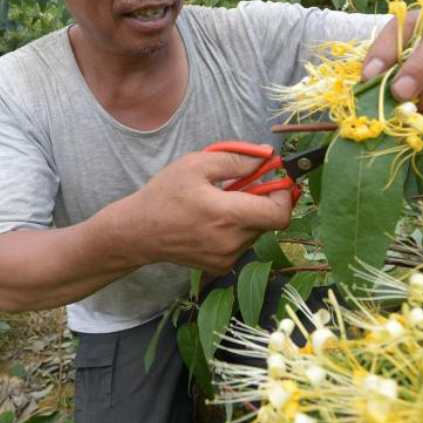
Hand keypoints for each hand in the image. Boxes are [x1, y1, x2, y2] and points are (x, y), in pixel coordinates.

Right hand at [127, 150, 292, 272]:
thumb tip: (267, 156)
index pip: (280, 214)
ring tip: (220, 203)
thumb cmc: (165, 195)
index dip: (284, 195)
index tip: (275, 181)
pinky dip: (236, 230)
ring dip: (248, 215)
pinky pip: (242, 244)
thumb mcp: (197, 164)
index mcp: (229, 216)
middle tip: (241, 187)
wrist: (139, 232)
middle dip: (263, 201)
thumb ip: (237, 159)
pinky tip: (213, 221)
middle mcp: (232, 242)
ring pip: (256, 232)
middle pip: (270, 221)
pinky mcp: (221, 266)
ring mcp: (227, 258)